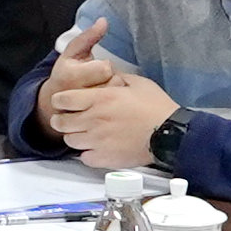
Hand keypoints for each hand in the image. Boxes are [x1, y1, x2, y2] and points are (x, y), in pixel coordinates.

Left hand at [35, 24, 168, 167]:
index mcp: (100, 99)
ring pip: (69, 141)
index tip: (64, 101)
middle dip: (62, 119)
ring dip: (74, 136)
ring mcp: (97, 141)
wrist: (170, 134)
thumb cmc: (156, 107)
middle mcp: (94, 120)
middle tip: (69, 119)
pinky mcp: (105, 158)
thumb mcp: (137, 83)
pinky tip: (95, 148)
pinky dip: (87, 153)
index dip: (60, 100)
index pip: (63, 100)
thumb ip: (117, 77)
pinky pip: (84, 157)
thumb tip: (106, 72)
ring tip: (84, 134)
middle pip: (60, 122)